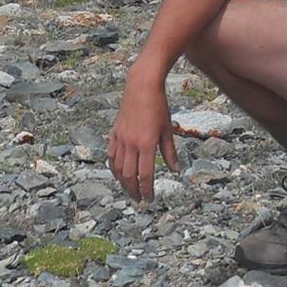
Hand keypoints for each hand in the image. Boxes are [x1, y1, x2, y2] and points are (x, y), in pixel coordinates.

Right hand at [107, 77, 178, 203]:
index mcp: (146, 144)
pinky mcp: (114, 133)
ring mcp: (120, 139)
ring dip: (123, 183)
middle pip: (129, 176)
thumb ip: (170, 153)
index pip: (146, 175)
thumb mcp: (167, 130)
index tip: (150, 199)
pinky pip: (111, 156)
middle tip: (140, 200)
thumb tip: (176, 171)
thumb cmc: (158, 106)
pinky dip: (114, 168)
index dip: (148, 190)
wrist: (142, 86)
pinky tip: (119, 174)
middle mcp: (131, 144)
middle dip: (134, 191)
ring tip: (130, 190)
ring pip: (118, 168)